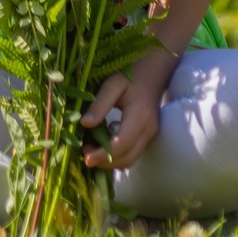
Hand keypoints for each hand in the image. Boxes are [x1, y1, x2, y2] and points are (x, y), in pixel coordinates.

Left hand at [81, 48, 177, 171]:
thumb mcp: (112, 85)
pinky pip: (132, 154)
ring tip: (92, 151)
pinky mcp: (148, 137)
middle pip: (127, 158)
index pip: (122, 143)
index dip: (103, 154)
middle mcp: (148, 130)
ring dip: (111, 162)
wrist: (152, 74)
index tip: (86, 158)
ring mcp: (150, 135)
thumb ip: (100, 104)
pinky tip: (103, 147)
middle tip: (85, 154)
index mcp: (140, 116)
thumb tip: (85, 124)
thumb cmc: (131, 76)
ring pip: (130, 159)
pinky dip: (117, 157)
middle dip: (105, 162)